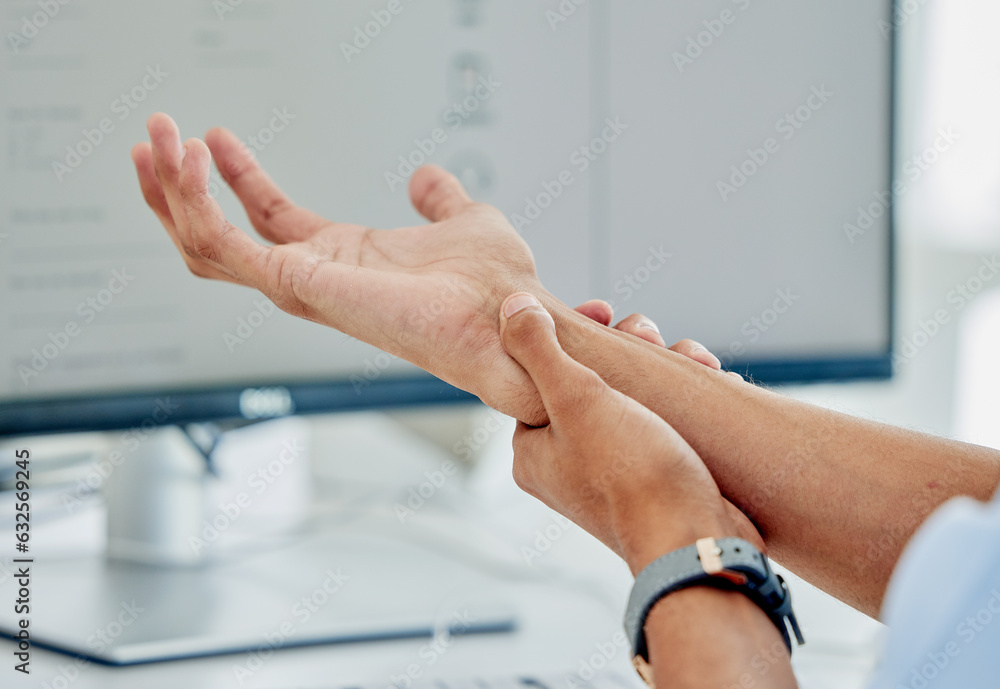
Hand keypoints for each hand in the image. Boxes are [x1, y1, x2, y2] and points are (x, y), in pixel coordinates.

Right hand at [132, 114, 553, 422]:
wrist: (510, 312)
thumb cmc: (495, 282)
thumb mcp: (463, 219)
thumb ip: (438, 200)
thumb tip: (424, 178)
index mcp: (342, 261)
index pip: (269, 219)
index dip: (236, 178)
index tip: (212, 138)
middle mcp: (314, 278)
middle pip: (219, 239)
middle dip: (178, 190)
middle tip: (154, 136)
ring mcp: (302, 286)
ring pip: (207, 245)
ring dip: (172, 192)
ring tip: (154, 141)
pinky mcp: (300, 285)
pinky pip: (226, 246)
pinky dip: (198, 204)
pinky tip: (193, 162)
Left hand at [500, 293, 760, 572]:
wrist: (697, 542)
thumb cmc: (633, 479)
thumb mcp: (577, 399)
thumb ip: (538, 350)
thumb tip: (510, 308)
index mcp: (532, 450)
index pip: (538, 373)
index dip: (570, 335)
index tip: (604, 311)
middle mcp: (565, 464)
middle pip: (588, 381)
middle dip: (625, 348)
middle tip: (649, 335)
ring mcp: (611, 473)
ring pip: (630, 397)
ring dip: (660, 367)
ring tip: (688, 357)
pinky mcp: (654, 478)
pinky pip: (660, 422)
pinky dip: (681, 397)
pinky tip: (704, 380)